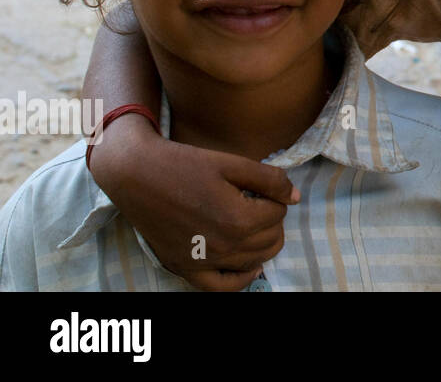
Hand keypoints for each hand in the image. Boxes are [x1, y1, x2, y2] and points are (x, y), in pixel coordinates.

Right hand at [89, 116, 298, 290]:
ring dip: (263, 243)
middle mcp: (224, 247)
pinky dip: (241, 278)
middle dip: (272, 220)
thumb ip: (270, 180)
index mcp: (238, 219)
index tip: (261, 188)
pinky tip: (251, 266)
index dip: (275, 197)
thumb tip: (294, 197)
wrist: (137, 176)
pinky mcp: (185, 268)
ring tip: (255, 225)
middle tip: (258, 203)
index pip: (279, 213)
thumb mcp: (232, 163)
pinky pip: (222, 287)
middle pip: (272, 239)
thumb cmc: (185, 164)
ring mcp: (204, 261)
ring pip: (255, 261)